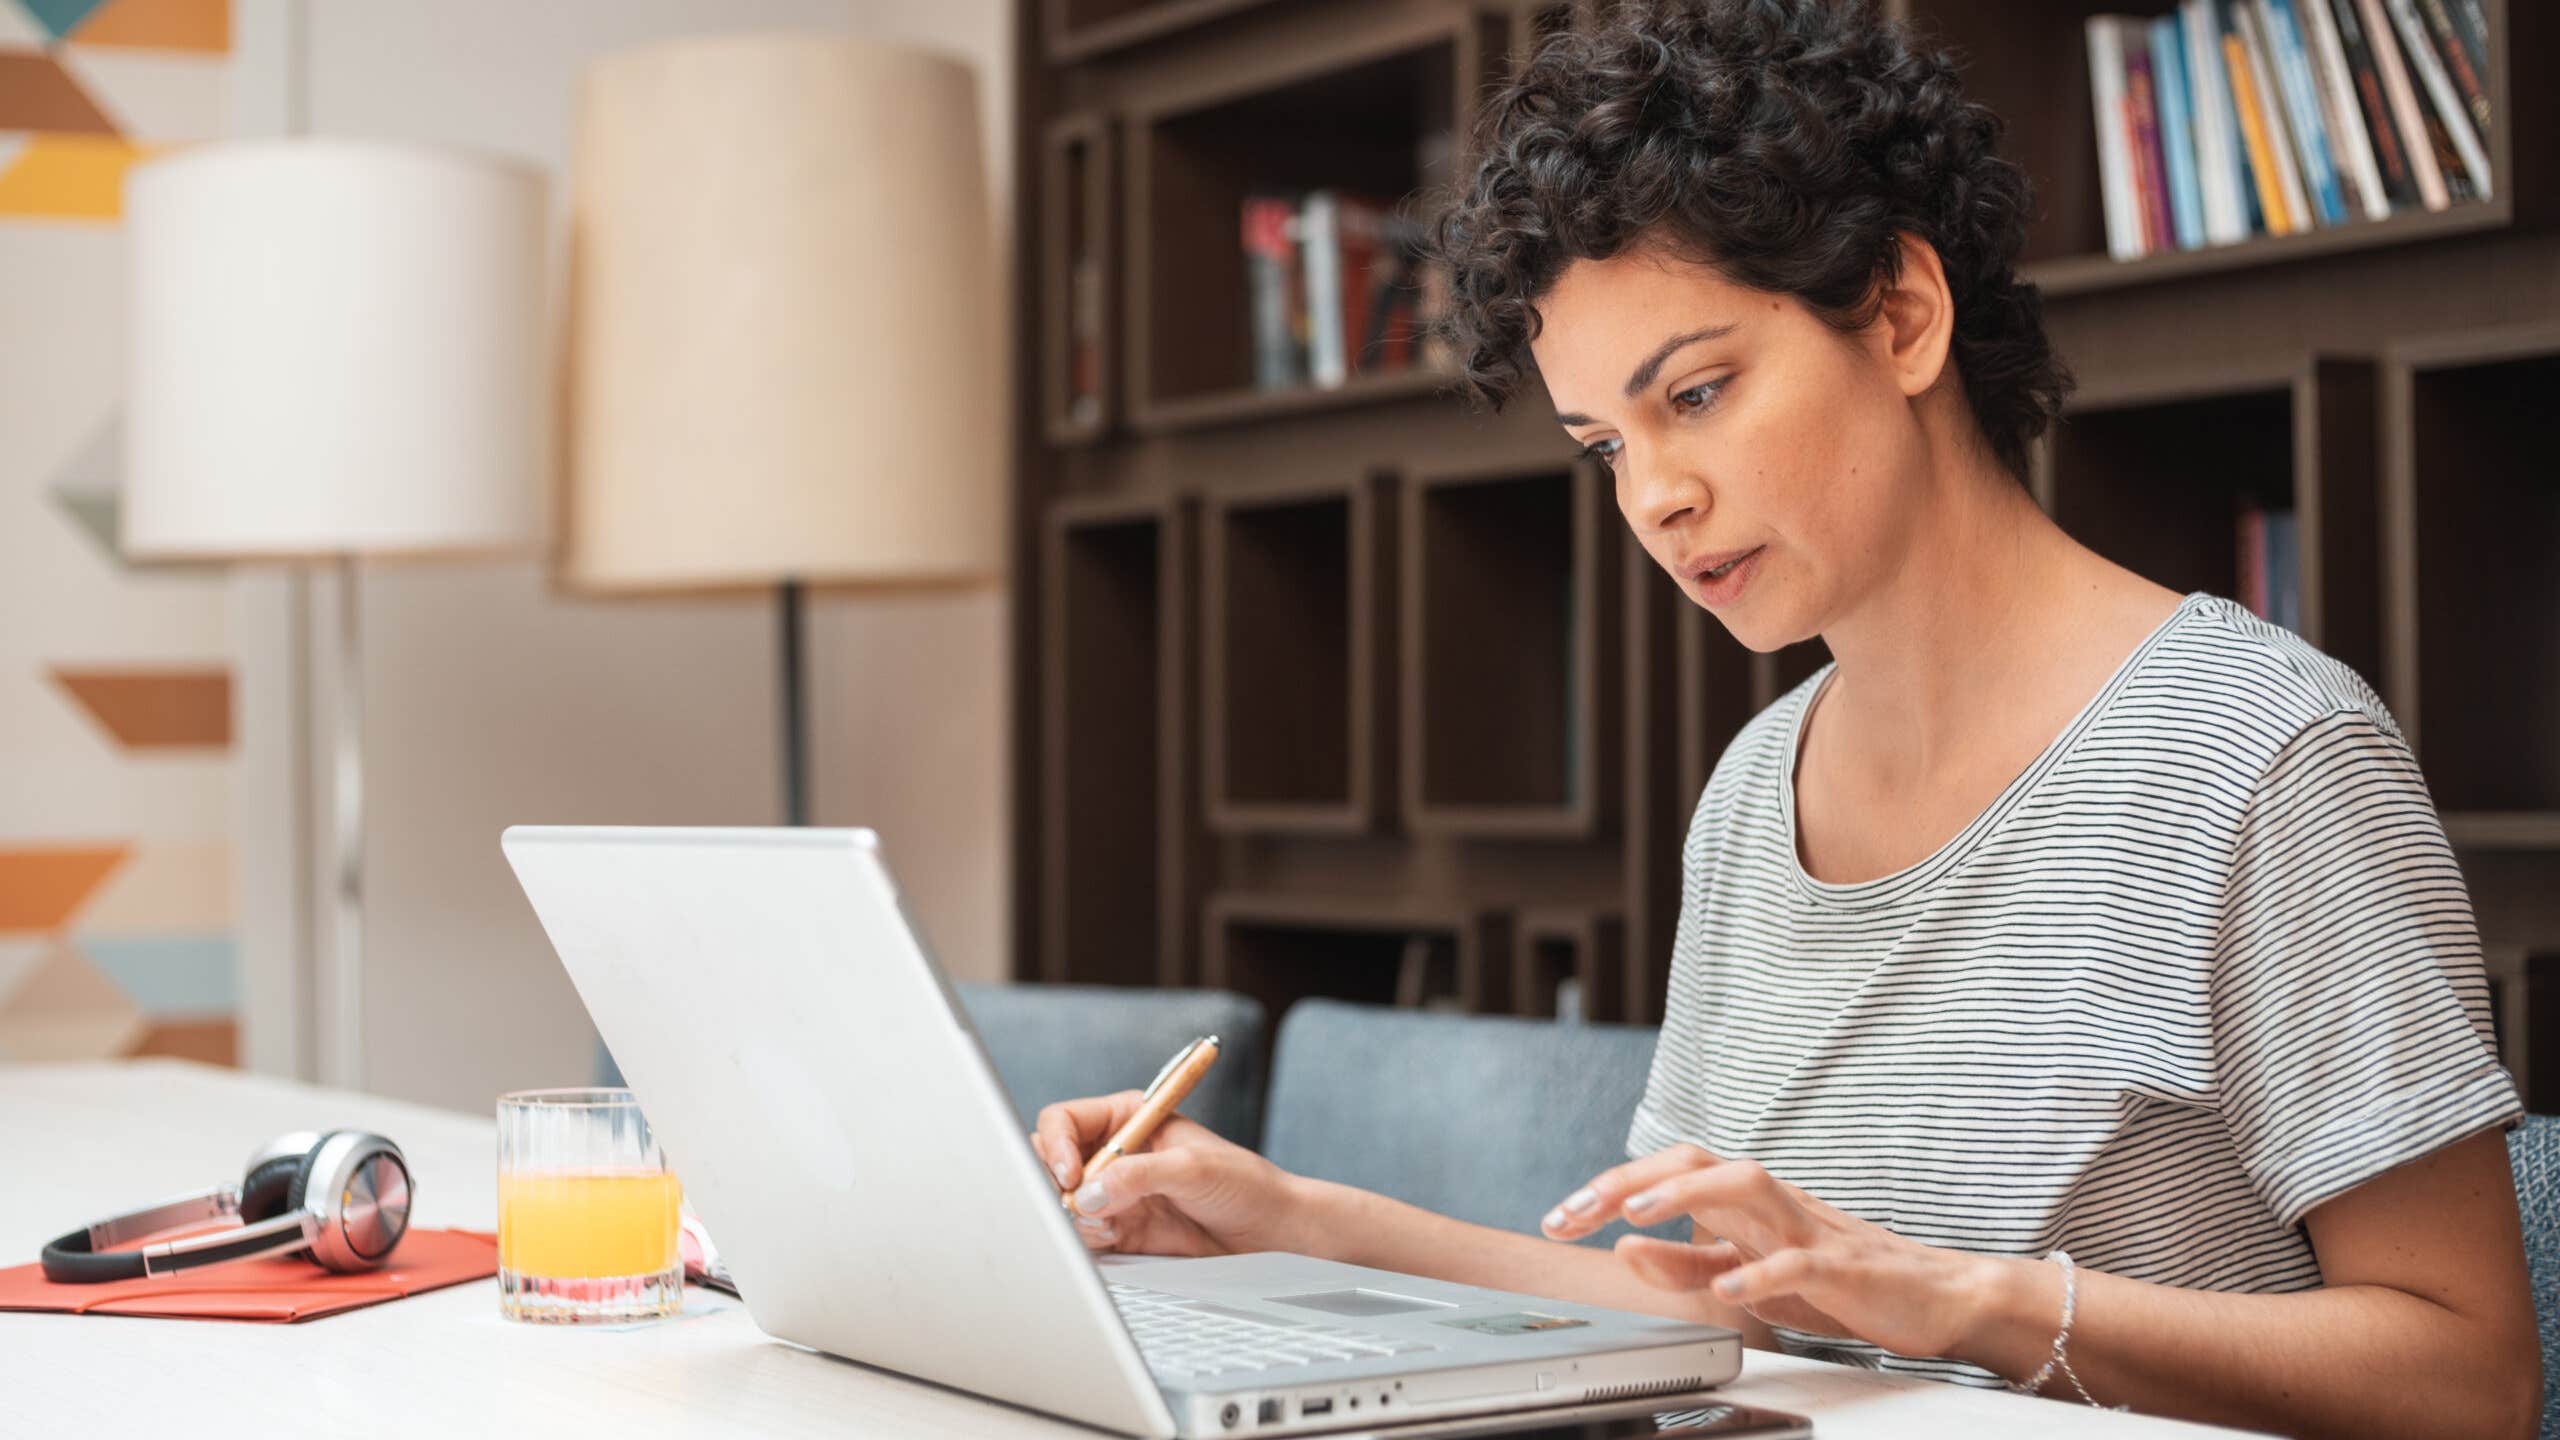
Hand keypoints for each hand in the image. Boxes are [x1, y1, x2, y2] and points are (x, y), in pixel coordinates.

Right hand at [1032, 1092, 1310, 1258]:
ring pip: (1061, 1202)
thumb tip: (1088, 1193)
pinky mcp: (1118, 1231)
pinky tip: (1117, 1238)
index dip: (1057, 1145)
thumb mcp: (1193, 1168)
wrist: (1269, 1233)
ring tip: (1111, 1224)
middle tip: (1076, 1204)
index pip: (1065, 1121)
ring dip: (1075, 1216)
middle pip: (1051, 1161)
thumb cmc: (1243, 1184)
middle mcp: (1113, 1154)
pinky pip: (1081, 1235)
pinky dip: (1088, 1239)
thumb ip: (1139, 1175)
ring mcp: (1113, 1194)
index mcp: (1128, 1118)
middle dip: (1056, 1183)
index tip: (1070, 1174)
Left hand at [1540, 1143, 1999, 1360]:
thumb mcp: (1745, 1274)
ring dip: (1684, 1194)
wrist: (1929, 1295)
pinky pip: (1797, 1263)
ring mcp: (1806, 1228)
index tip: (1557, 1217)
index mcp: (1743, 1202)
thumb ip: (1687, 1264)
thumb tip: (1626, 1247)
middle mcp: (1769, 1203)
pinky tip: (1726, 1288)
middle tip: (1572, 1210)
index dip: (1607, 1189)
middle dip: (1626, 1180)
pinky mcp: (1841, 1266)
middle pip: (1694, 1162)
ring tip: (1634, 1215)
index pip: (1664, 1175)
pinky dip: (1759, 1273)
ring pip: (1745, 1184)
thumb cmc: (1834, 1281)